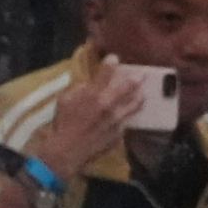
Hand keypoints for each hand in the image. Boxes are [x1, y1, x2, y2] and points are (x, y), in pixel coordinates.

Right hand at [34, 58, 146, 175]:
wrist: (70, 150)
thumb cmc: (64, 123)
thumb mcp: (66, 100)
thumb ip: (80, 89)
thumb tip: (91, 84)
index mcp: (93, 95)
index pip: (105, 73)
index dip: (111, 63)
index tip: (114, 58)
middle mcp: (109, 105)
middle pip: (128, 88)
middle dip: (137, 78)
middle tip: (143, 74)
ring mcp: (117, 120)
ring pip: (135, 105)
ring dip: (139, 97)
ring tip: (142, 93)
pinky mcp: (120, 133)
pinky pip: (127, 121)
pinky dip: (127, 115)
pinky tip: (126, 114)